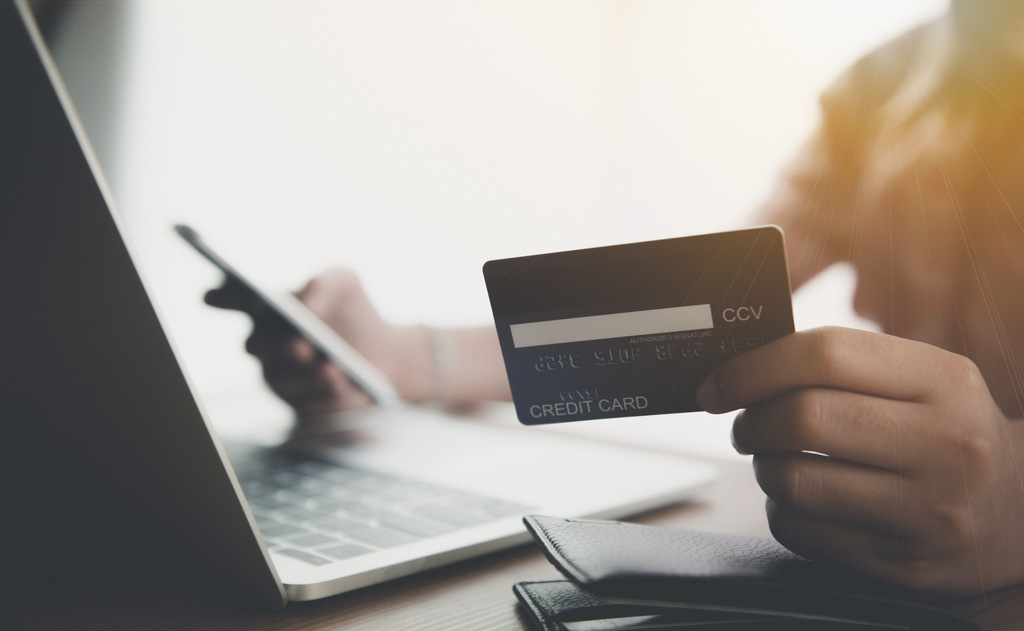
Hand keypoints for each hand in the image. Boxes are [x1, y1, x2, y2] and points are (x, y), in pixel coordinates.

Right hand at [205, 268, 430, 414]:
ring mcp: (279, 378)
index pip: (231, 301)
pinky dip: (326, 392)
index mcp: (264, 309)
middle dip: (277, 347)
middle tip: (302, 345)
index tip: (212, 295)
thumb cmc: (353, 310)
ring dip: (306, 376)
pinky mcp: (301, 405)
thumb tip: (309, 307)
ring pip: (283, 381)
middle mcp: (263, 346)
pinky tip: (341, 380)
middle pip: (256, 346)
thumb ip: (325, 282)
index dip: (218, 298)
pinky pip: (308, 403)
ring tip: (330, 367)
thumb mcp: (345, 283)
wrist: (384, 351)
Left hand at [697, 327, 1023, 594]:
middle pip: (801, 417)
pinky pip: (799, 531)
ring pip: (792, 479)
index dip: (753, 366)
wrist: (1018, 514)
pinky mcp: (902, 564)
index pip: (825, 353)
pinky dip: (780, 511)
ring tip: (775, 460)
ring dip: (762, 467)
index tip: (718, 384)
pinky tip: (801, 500)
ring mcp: (926, 511)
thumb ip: (846, 365)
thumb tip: (742, 364)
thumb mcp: (923, 382)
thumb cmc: (946, 434)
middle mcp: (944, 444)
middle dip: (751, 421)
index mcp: (945, 381)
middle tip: (745, 425)